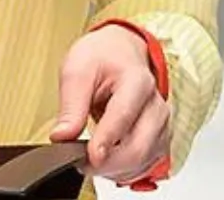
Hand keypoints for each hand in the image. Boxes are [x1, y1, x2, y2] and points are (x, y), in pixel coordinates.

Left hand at [48, 25, 170, 182]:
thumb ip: (71, 106)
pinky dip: (125, 171)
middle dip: (107, 163)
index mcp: (137, 81)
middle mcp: (155, 105)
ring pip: (143, 162)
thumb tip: (62, 137)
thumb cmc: (101, 58)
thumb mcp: (77, 71)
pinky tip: (107, 162)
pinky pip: (147, 166)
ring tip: (90, 159)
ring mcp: (161, 124)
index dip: (105, 141)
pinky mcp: (160, 139)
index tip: (88, 157)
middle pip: (138, 147)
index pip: (123, 117)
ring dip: (114, 169)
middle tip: (79, 162)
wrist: (121, 52)